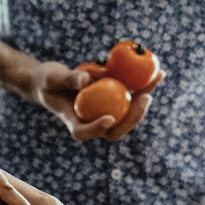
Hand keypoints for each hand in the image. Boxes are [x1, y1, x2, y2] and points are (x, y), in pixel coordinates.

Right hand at [18, 60, 162, 142]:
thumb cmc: (46, 81)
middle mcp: (92, 122)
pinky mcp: (112, 101)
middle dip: (134, 116)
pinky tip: (157, 72)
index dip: (97, 128)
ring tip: (158, 76)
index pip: (84, 132)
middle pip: (115, 129)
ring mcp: (104, 113)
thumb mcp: (52, 78)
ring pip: (128, 113)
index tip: (109, 118)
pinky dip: (144, 86)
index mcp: (73, 122)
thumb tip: (86, 80)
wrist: (49, 82)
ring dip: (145, 96)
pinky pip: (130, 97)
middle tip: (146, 97)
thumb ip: (68, 79)